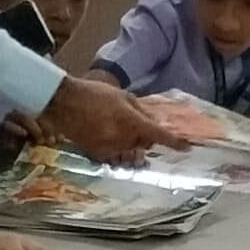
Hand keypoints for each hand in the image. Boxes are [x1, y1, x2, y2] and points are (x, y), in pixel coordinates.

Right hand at [41, 74, 165, 163]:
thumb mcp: (123, 96)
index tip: (186, 147)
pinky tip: (106, 133)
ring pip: (131, 150)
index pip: (158, 135)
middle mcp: (123, 138)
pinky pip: (117, 154)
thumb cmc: (94, 94)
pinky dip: (117, 146)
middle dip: (145, 135)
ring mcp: (110, 148)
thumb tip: (157, 123)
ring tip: (115, 125)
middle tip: (133, 121)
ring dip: (131, 141)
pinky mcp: (98, 155)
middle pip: (145, 144)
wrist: (63, 104)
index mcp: (131, 121)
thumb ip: (142, 111)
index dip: (174, 142)